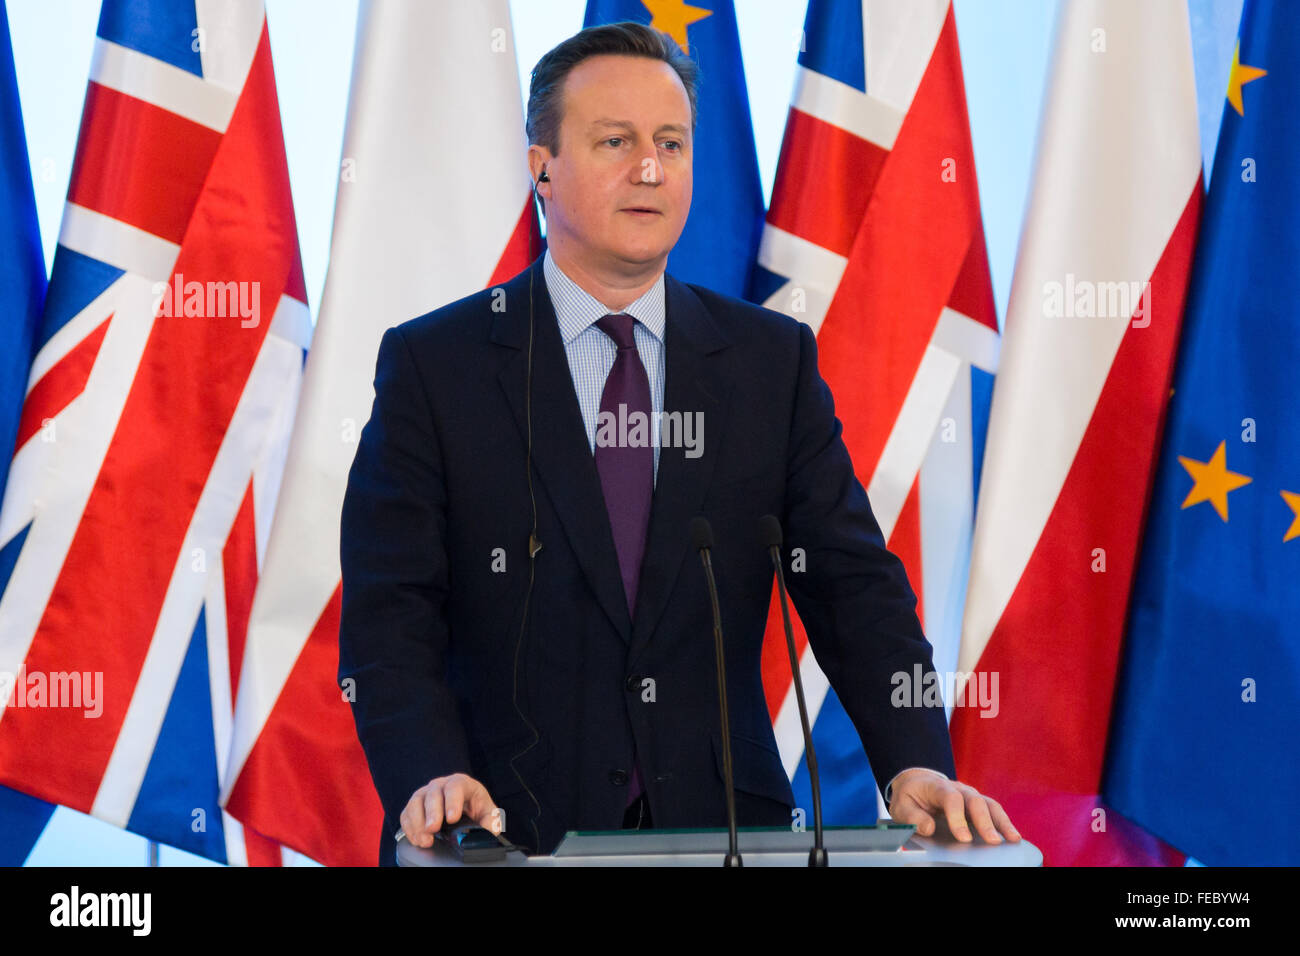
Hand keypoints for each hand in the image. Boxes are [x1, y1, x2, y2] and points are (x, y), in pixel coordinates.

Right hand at [399, 773, 499, 847]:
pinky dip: (409, 827)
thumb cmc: (475, 808)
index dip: (453, 801)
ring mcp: (426, 794)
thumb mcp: (488, 812)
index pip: (456, 786)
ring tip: (425, 839)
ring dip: (418, 822)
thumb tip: (488, 831)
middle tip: (433, 829)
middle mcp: (441, 785)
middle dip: (432, 812)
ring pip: (416, 802)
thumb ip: (490, 821)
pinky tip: (417, 839)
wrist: (464, 810)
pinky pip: (406, 813)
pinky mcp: (415, 806)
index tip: (452, 818)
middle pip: (433, 793)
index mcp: (461, 783)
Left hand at [887, 769, 1019, 843]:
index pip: (951, 799)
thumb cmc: (910, 796)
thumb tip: (929, 828)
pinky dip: (1004, 823)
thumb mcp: (902, 806)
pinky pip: (993, 812)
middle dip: (984, 822)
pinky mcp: (977, 805)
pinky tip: (1012, 837)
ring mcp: (970, 795)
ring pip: (989, 805)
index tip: (963, 838)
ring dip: (1002, 822)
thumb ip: (913, 817)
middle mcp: (958, 788)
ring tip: (1013, 839)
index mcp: (937, 786)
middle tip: (992, 841)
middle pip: (975, 801)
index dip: (958, 818)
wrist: (916, 783)